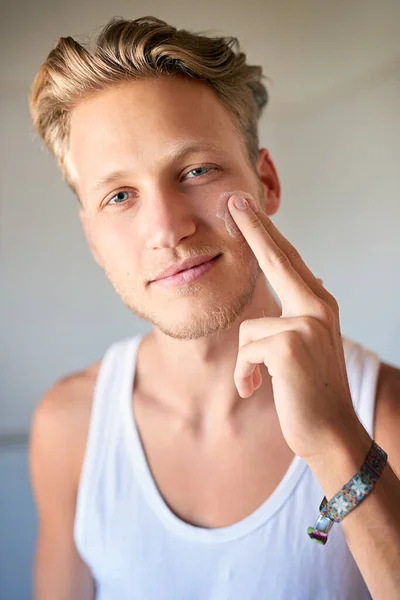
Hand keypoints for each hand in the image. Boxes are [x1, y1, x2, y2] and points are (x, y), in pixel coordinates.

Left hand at [228, 194, 360, 462]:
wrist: (330, 433)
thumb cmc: (310, 391)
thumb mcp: (306, 345)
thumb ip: (298, 313)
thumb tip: (305, 279)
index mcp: (319, 305)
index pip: (288, 260)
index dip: (267, 233)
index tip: (249, 208)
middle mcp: (318, 307)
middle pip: (277, 259)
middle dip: (253, 228)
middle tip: (235, 199)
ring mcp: (306, 323)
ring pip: (248, 329)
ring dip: (248, 362)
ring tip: (262, 381)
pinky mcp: (289, 345)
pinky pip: (246, 351)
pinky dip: (246, 375)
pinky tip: (259, 389)